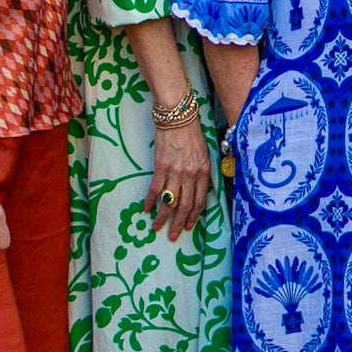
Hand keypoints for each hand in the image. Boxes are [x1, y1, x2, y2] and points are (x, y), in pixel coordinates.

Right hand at [145, 117, 213, 240]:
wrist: (178, 116)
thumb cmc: (192, 132)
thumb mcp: (205, 152)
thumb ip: (202, 171)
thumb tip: (198, 187)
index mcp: (204, 171)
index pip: (200, 200)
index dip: (194, 215)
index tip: (189, 226)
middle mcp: (191, 174)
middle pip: (185, 205)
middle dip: (179, 223)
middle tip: (173, 236)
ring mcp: (176, 171)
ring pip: (170, 201)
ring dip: (163, 217)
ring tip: (156, 227)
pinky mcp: (162, 166)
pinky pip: (156, 188)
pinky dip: (151, 200)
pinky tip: (146, 208)